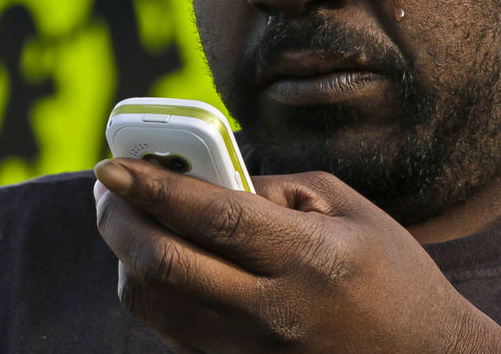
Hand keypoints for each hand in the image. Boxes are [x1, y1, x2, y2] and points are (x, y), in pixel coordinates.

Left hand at [94, 159, 500, 352]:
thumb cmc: (393, 275)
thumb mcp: (351, 210)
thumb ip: (281, 190)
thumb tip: (219, 184)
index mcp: (309, 258)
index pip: (214, 216)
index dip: (155, 186)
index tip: (112, 165)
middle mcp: (274, 311)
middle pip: (168, 266)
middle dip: (120, 222)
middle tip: (107, 190)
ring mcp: (253, 352)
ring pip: (157, 306)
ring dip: (127, 257)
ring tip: (128, 221)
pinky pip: (175, 330)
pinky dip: (153, 290)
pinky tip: (162, 259)